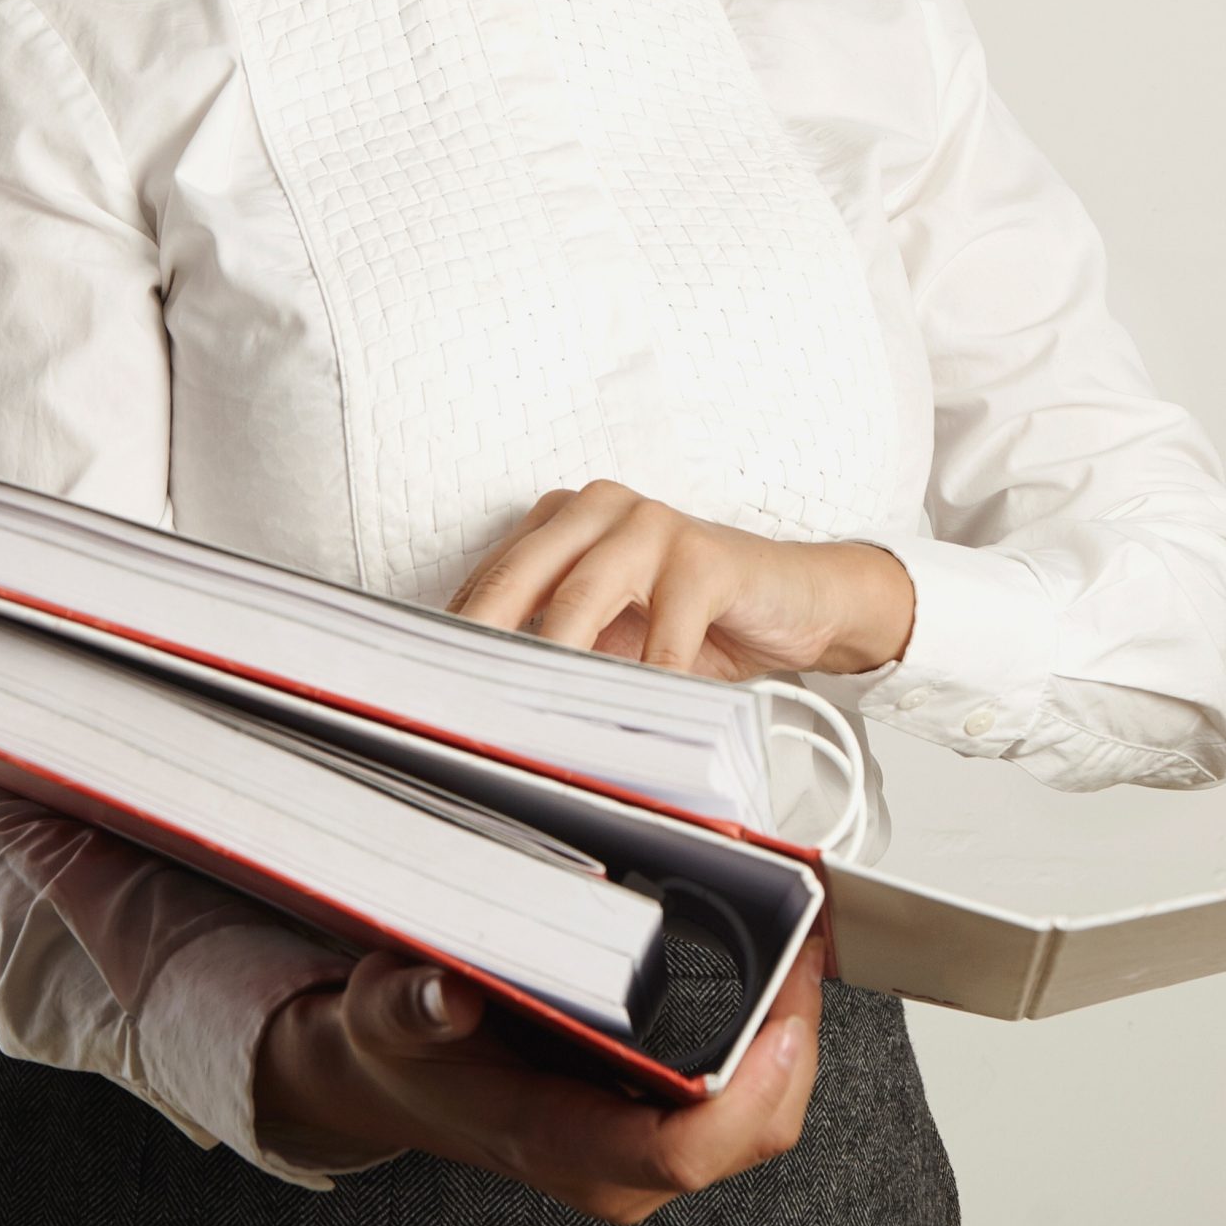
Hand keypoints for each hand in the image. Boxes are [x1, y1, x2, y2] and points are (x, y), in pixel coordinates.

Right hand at [252, 949, 820, 1223]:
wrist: (398, 1082)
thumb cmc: (405, 1050)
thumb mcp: (383, 1016)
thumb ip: (409, 1007)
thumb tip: (448, 994)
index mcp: (552, 1141)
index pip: (678, 1151)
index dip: (746, 1092)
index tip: (781, 1016)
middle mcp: (611, 1167)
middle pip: (748, 1133)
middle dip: (793, 1042)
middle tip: (805, 944)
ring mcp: (640, 1157)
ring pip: (760, 1123)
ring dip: (790, 1040)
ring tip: (798, 948)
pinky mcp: (658, 1131)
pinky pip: (745, 1107)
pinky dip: (771, 1047)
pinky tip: (772, 982)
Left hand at [448, 480, 914, 678]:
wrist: (798, 602)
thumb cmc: (694, 620)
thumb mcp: (612, 633)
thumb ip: (553, 648)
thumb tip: (478, 702)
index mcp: (563, 520)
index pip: (493, 576)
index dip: (458, 634)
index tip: (427, 685)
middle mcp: (600, 510)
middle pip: (522, 575)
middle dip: (483, 639)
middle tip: (454, 695)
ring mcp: (653, 526)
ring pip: (583, 595)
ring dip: (555, 661)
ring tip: (532, 712)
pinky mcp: (704, 556)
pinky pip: (664, 630)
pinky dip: (645, 680)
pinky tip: (631, 716)